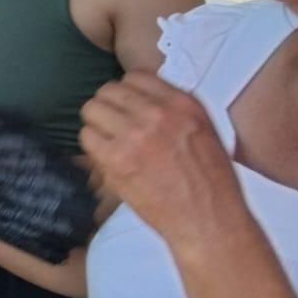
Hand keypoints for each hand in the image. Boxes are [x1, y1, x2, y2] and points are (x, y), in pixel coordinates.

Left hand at [80, 72, 243, 246]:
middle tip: (113, 125)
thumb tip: (141, 99)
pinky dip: (92, 145)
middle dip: (108, 106)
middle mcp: (158, 114)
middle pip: (108, 90)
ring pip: (92, 109)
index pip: (135, 76)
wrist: (209, 220)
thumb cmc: (210, 182)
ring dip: (96, 124)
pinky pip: (87, 136)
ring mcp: (135, 136)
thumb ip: (173, 110)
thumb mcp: (203, 131)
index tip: (127, 107)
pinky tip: (106, 157)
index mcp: (183, 104)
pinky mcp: (117, 160)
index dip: (127, 92)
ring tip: (108, 140)